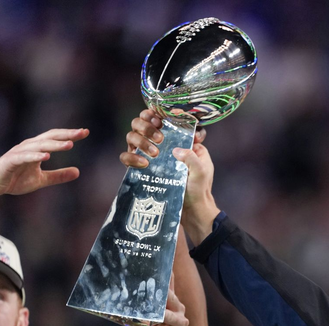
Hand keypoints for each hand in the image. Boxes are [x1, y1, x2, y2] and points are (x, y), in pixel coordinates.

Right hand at [0, 128, 88, 197]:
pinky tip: (46, 157)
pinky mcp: (10, 161)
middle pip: (49, 137)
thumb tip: (78, 172)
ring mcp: (19, 153)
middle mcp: (29, 147)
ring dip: (54, 145)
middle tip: (81, 133)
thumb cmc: (15, 179)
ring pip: (39, 145)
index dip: (69, 135)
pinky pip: (24, 157)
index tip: (85, 132)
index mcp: (36, 149)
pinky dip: (35, 156)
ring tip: (69, 145)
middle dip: (66, 135)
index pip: (55, 138)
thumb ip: (58, 175)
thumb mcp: (42, 179)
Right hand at [121, 109, 216, 243]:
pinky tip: (144, 164)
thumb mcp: (202, 168)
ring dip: (141, 140)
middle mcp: (159, 144)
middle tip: (160, 138)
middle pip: (141, 122)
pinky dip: (132, 157)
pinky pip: (126, 157)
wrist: (191, 210)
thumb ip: (193, 153)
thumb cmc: (199, 188)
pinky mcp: (139, 169)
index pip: (160, 117)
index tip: (159, 117)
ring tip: (155, 153)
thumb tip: (177, 148)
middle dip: (147, 125)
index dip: (155, 112)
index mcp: (176, 138)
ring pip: (131, 136)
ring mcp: (147, 155)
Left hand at [131, 275, 187, 325]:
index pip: (169, 284)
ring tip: (146, 317)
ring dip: (156, 316)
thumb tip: (130, 285)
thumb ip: (142, 301)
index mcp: (171, 301)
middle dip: (160, 295)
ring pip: (168, 316)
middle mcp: (178, 309)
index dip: (166, 274)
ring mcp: (180, 323)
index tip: (163, 263)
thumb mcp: (144, 313)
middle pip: (170, 298)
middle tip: (149, 290)